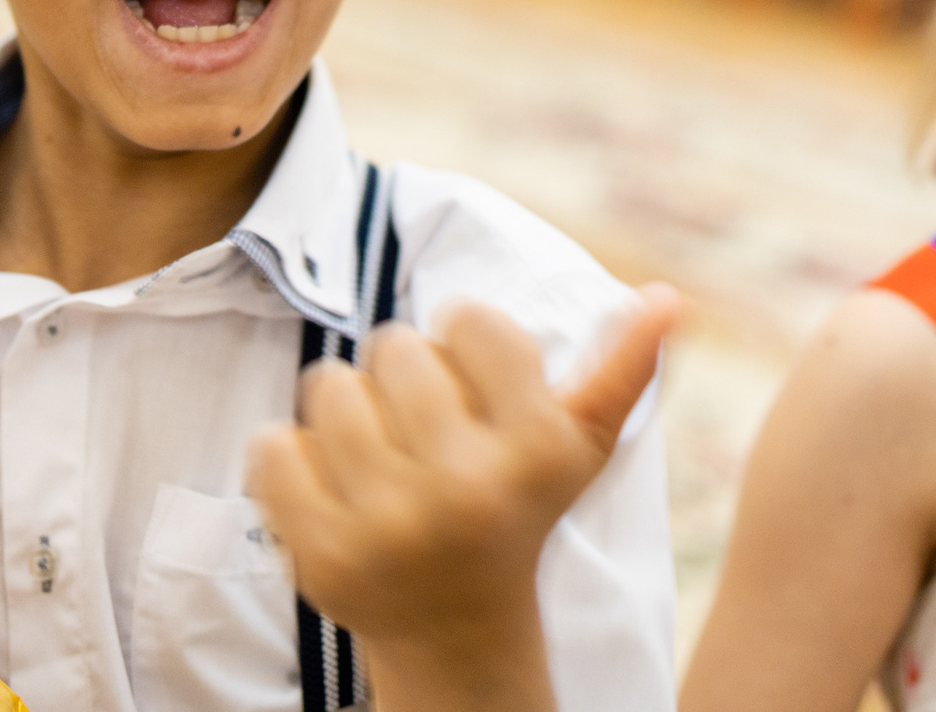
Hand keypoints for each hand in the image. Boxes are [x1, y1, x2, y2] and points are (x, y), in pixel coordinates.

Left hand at [246, 285, 677, 711]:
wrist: (459, 638)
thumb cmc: (518, 516)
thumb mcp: (579, 451)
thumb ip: (624, 369)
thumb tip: (665, 296)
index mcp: (534, 449)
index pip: (472, 319)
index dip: (465, 339)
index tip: (473, 382)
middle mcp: (466, 488)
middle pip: (394, 345)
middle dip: (401, 372)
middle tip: (419, 420)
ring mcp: (388, 526)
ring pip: (328, 385)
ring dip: (343, 406)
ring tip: (375, 446)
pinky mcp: (322, 556)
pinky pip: (270, 447)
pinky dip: (288, 455)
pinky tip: (329, 483)